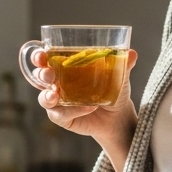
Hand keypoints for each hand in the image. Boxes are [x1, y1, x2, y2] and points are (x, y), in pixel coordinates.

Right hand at [24, 46, 137, 171]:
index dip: (39, 57)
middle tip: (50, 74)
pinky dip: (72, 111)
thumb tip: (132, 53)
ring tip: (56, 95)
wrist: (118, 115)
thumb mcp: (119, 76)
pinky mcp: (63, 118)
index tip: (41, 55)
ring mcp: (58, 102)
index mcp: (65, 67)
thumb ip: (123, 64)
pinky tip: (88, 107)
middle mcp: (57, 84)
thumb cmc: (113, 90)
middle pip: (40, 77)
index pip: (45, 59)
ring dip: (47, 96)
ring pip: (44, 99)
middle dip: (42, 74)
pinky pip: (60, 115)